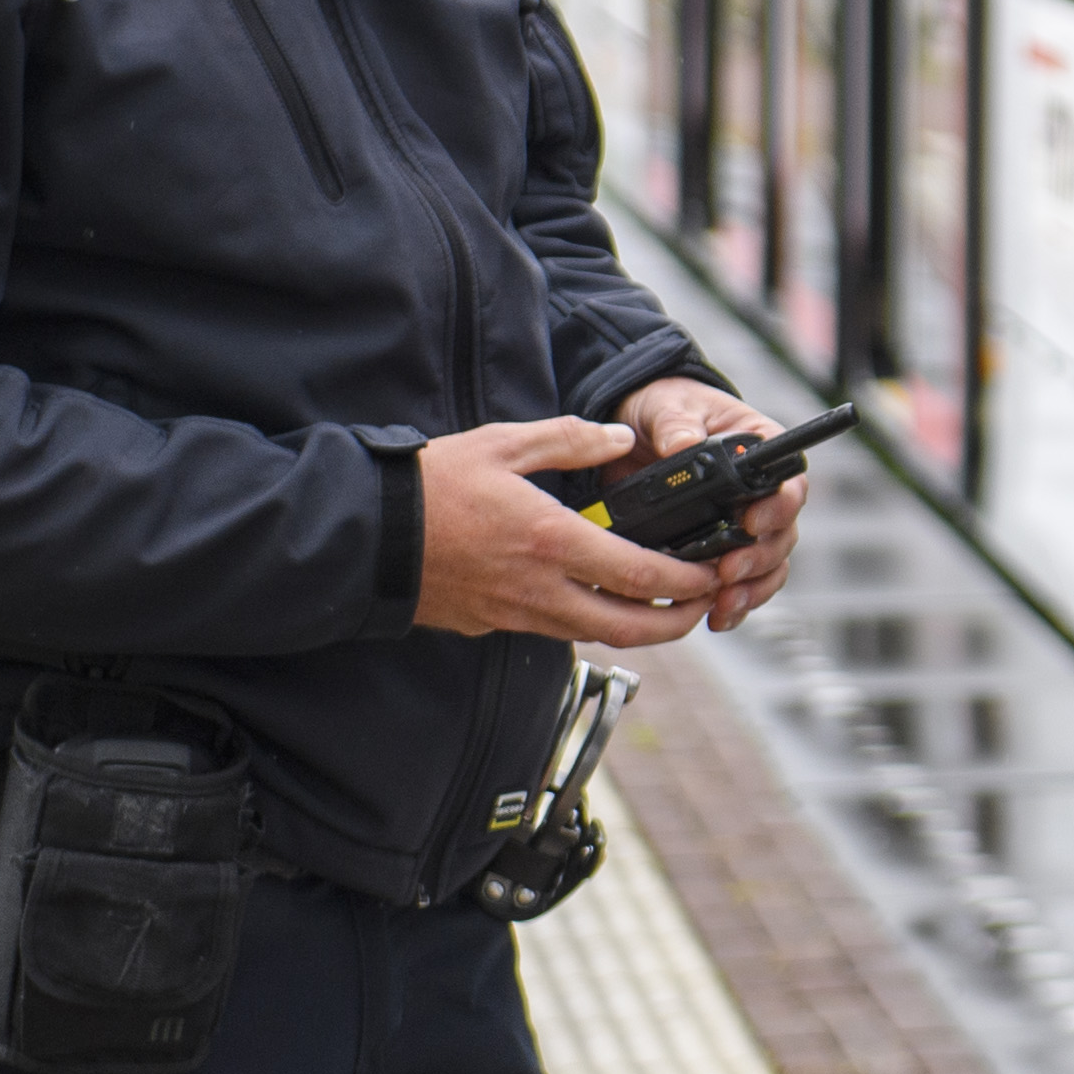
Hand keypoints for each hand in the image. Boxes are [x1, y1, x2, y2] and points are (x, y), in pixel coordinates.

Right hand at [415, 416, 720, 645]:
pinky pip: (553, 632)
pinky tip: (593, 599)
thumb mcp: (503, 444)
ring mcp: (515, 614)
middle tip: (700, 605)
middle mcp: (540, 589)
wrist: (364, 535)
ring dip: (633, 627)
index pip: (640, 576)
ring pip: (591, 635)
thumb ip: (569, 439)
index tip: (710, 572)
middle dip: (674, 622)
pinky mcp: (491, 626)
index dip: (685, 581)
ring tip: (658, 605)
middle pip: (628, 627)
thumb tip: (621, 438)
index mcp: (552, 542)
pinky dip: (585, 622)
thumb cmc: (429, 486)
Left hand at [614, 374, 803, 631]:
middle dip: (759, 558)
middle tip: (729, 571)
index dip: (779, 507)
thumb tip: (683, 446)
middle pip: (783, 533)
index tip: (752, 522)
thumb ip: (677, 424)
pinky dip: (735, 604)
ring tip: (724, 604)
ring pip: (768, 565)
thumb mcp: (667, 406)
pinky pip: (744, 584)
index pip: (789, 482)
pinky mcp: (722, 548)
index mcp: (760, 448)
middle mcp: (761, 491)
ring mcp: (745, 523)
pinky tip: (717, 617)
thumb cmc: (665, 405)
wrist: (637, 428)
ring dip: (751, 588)